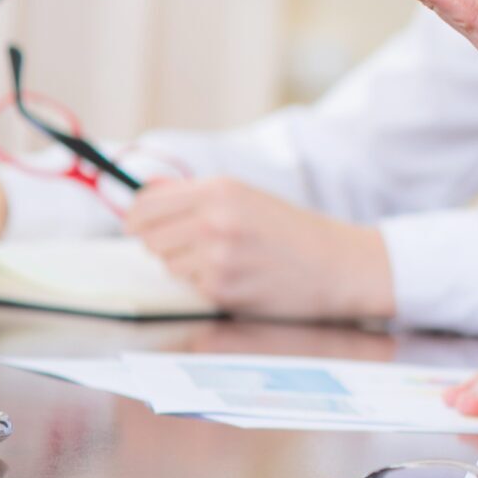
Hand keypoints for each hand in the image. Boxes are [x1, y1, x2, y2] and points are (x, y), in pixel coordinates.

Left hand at [123, 176, 393, 319]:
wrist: (338, 264)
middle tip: (198, 246)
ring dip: (185, 266)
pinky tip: (237, 278)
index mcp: (219, 189)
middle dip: (165, 243)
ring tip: (226, 260)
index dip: (140, 218)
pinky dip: (206, 285)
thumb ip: (194, 196)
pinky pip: (189, 287)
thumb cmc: (293, 231)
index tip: (143, 226)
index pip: (145, 205)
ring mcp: (215, 255)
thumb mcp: (247, 197)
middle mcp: (214, 218)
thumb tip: (145, 193)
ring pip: (166, 264)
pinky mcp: (220, 288)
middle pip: (148, 237)